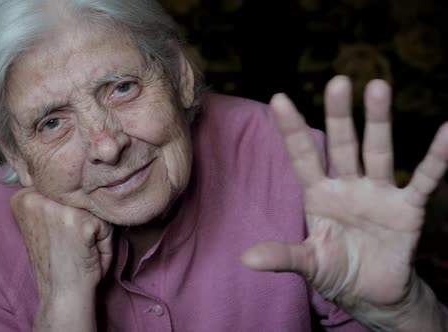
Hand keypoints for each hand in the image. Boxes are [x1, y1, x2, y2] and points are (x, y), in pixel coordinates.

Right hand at [10, 187, 113, 299]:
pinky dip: (104, 241)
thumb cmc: (58, 261)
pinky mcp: (79, 220)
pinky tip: (89, 254)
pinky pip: (105, 222)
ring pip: (93, 206)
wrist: (62, 294)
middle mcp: (35, 197)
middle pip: (78, 195)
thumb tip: (78, 177)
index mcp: (22, 197)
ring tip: (81, 248)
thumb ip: (52, 200)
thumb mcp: (44, 222)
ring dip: (95, 229)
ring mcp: (56, 207)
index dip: (69, 212)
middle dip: (82, 219)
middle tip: (70, 244)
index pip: (61, 188)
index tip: (60, 235)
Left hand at [242, 76, 447, 327]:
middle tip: (338, 82)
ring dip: (378, 121)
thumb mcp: (308, 263)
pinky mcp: (407, 208)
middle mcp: (347, 186)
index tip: (279, 99)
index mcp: (318, 194)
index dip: (292, 129)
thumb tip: (246, 259)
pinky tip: (446, 132)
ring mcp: (378, 193)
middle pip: (341, 144)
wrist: (372, 294)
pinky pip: (424, 180)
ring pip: (377, 150)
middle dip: (339, 115)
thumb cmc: (335, 271)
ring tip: (378, 86)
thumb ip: (283, 255)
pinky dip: (436, 158)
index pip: (302, 156)